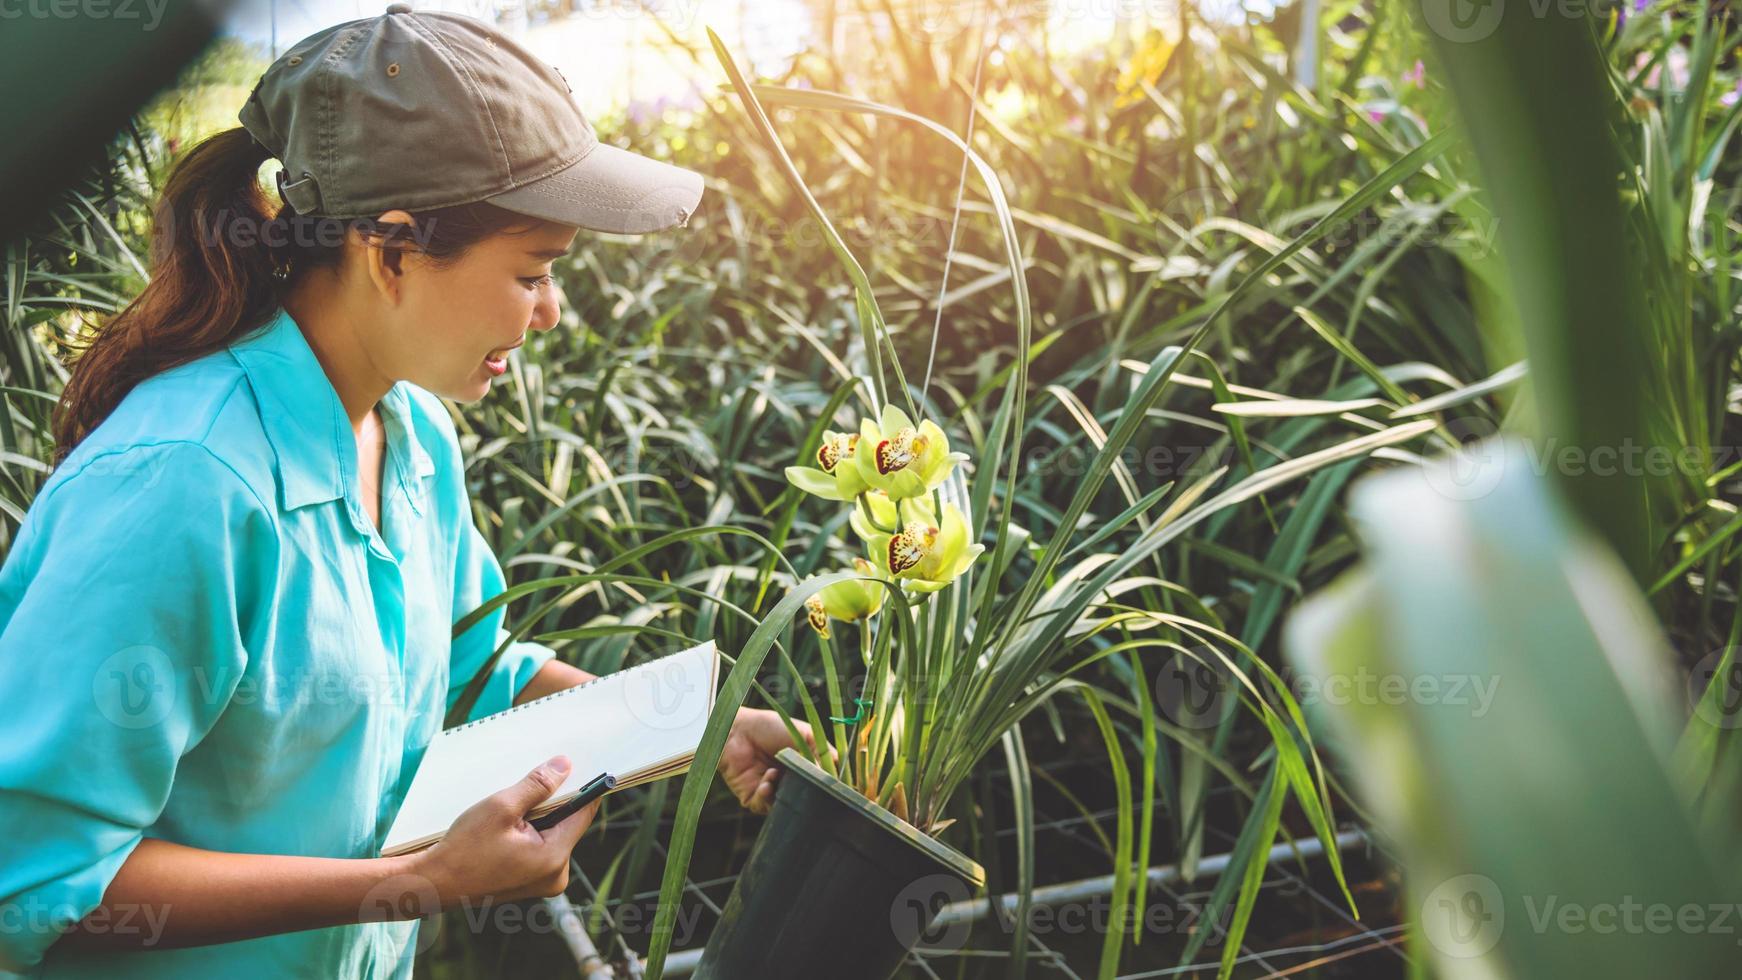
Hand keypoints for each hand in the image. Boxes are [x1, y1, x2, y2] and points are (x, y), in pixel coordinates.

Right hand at [411, 755, 598, 906]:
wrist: (433, 884)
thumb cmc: (462, 850)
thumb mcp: (500, 808)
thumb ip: (537, 785)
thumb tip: (564, 766)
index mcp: (554, 859)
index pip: (582, 813)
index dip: (581, 787)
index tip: (577, 766)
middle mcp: (556, 876)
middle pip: (568, 823)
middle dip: (553, 802)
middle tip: (532, 783)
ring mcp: (543, 882)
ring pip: (553, 834)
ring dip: (539, 817)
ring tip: (512, 810)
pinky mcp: (530, 882)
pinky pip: (540, 848)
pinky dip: (530, 832)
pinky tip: (508, 826)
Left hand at [717, 707, 834, 814]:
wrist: (737, 728)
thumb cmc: (769, 726)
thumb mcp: (804, 734)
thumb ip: (822, 753)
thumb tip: (834, 777)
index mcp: (803, 769)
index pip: (818, 785)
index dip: (825, 788)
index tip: (831, 788)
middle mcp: (788, 783)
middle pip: (804, 799)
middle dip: (805, 795)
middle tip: (806, 788)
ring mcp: (771, 791)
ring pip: (785, 806)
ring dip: (784, 794)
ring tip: (778, 775)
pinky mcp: (752, 797)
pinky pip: (764, 807)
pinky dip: (767, 797)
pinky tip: (766, 782)